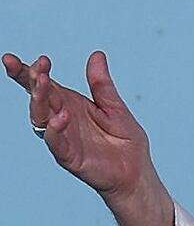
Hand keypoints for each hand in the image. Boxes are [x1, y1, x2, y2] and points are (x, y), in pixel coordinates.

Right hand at [3, 51, 173, 225]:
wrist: (136, 171)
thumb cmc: (124, 140)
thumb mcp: (114, 106)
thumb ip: (102, 84)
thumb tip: (97, 55)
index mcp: (69, 105)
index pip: (44, 86)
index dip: (30, 72)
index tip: (26, 58)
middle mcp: (61, 119)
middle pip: (38, 98)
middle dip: (31, 81)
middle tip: (35, 67)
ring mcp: (63, 138)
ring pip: (41, 118)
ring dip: (39, 100)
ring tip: (42, 82)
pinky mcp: (70, 157)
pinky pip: (56, 144)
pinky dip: (55, 130)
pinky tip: (61, 117)